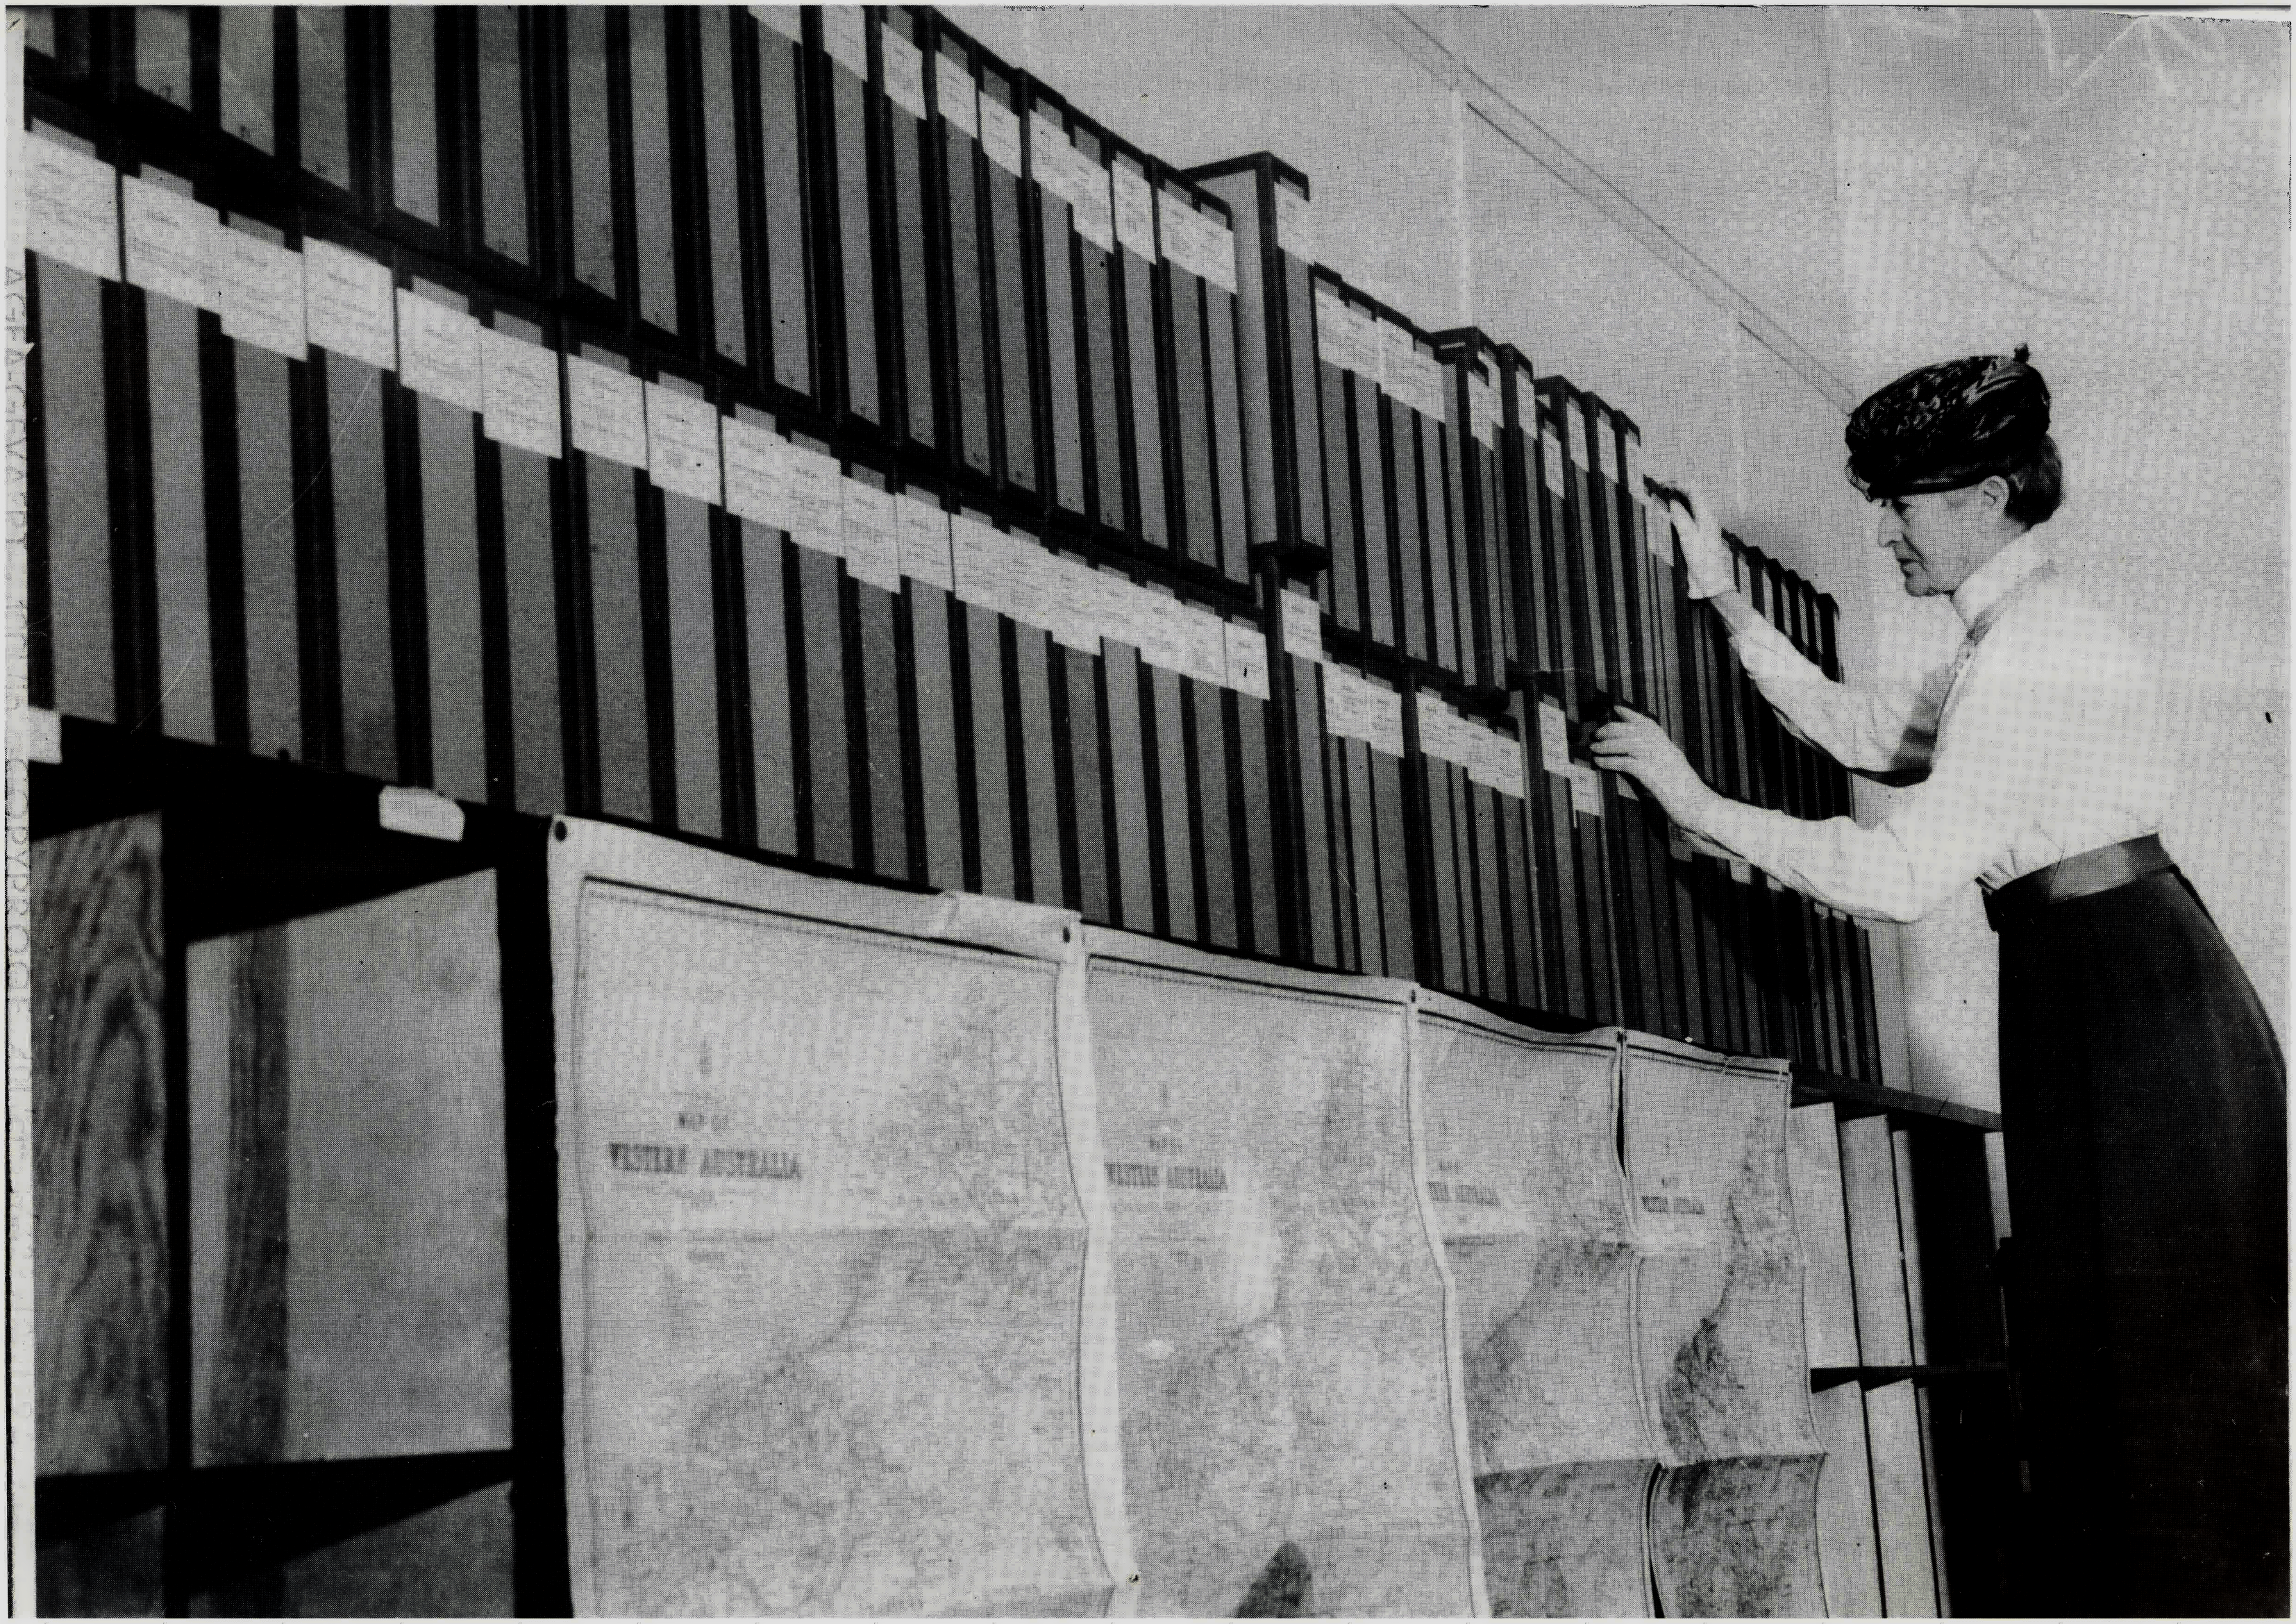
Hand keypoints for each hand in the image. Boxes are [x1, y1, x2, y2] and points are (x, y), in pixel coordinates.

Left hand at [1591, 707, 1713, 824]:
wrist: (1701, 808)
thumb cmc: (1686, 795)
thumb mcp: (1672, 771)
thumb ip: (1658, 760)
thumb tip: (1636, 756)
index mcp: (1668, 747)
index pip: (1647, 723)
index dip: (1630, 714)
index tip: (1615, 708)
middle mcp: (1663, 748)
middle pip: (1632, 729)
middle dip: (1611, 728)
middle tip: (1596, 734)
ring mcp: (1658, 760)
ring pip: (1626, 743)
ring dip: (1606, 744)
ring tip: (1593, 748)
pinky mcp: (1651, 774)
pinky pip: (1624, 762)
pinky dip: (1609, 761)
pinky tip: (1599, 763)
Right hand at [1663, 486, 1734, 599]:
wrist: (1710, 583)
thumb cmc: (1702, 563)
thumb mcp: (1689, 538)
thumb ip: (1681, 517)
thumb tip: (1672, 501)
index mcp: (1706, 516)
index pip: (1692, 490)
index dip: (1677, 483)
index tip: (1662, 483)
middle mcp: (1705, 519)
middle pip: (1691, 495)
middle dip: (1676, 488)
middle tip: (1659, 487)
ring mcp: (1702, 527)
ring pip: (1689, 505)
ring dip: (1676, 498)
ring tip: (1661, 497)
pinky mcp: (1697, 536)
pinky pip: (1686, 517)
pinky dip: (1676, 511)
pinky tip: (1668, 514)